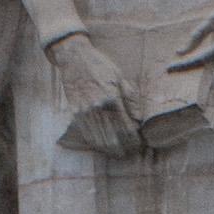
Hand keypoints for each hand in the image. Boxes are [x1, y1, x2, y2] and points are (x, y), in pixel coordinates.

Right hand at [43, 29, 142, 158]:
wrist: (74, 59)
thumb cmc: (99, 66)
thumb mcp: (120, 77)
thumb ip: (130, 98)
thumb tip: (139, 118)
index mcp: (112, 99)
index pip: (126, 127)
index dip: (133, 139)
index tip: (139, 144)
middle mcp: (98, 108)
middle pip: (113, 137)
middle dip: (124, 148)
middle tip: (131, 153)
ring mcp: (85, 112)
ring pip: (99, 139)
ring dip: (110, 149)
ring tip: (119, 154)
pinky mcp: (75, 113)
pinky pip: (86, 134)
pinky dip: (96, 143)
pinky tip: (102, 148)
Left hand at [162, 0, 213, 83]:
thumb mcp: (211, 19)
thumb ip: (196, 36)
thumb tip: (180, 52)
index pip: (200, 59)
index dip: (184, 65)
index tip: (169, 69)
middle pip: (211, 75)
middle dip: (194, 82)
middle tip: (176, 84)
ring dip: (207, 84)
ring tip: (194, 92)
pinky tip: (209, 82)